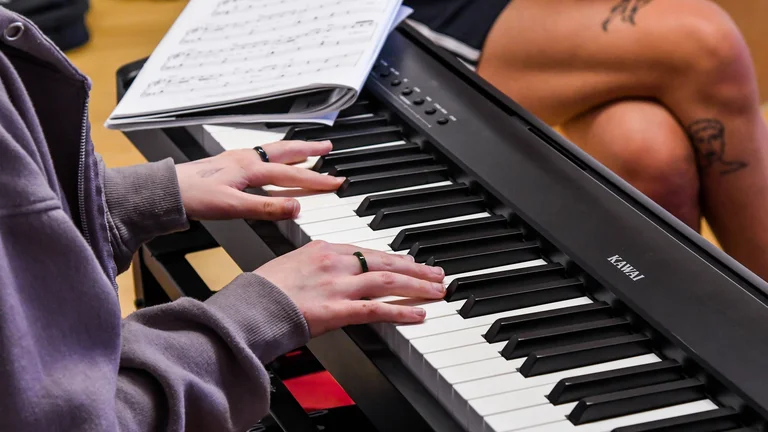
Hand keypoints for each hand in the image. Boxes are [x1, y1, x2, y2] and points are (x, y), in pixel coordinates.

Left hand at [175, 140, 343, 220]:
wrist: (166, 190)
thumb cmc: (194, 197)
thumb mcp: (234, 207)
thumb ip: (267, 207)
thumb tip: (296, 207)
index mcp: (251, 168)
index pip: (292, 174)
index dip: (316, 179)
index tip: (337, 182)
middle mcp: (247, 159)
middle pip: (285, 152)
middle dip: (309, 150)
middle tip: (329, 147)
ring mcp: (237, 159)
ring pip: (273, 151)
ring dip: (294, 150)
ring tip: (309, 149)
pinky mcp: (229, 164)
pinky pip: (261, 156)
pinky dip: (276, 155)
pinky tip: (274, 161)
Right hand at [254, 240, 445, 336]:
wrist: (248, 308)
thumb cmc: (262, 291)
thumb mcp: (290, 266)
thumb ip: (315, 267)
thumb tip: (329, 275)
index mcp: (323, 249)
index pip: (368, 251)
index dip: (394, 257)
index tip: (409, 262)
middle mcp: (335, 262)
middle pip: (385, 261)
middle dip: (415, 269)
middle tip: (436, 273)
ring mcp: (338, 285)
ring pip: (388, 280)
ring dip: (417, 286)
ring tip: (437, 290)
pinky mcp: (338, 309)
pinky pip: (378, 309)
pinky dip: (402, 311)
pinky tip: (419, 314)